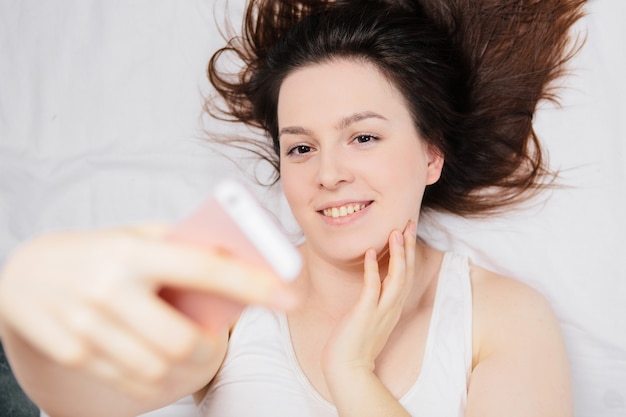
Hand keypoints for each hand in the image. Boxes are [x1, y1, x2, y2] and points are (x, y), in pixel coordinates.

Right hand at [0, 225, 296, 398]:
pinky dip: (156, 378)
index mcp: (133, 250)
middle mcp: (109, 287)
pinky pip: (132, 382)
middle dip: (208, 347)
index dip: (252, 283)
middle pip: (182, 339)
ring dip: (186, 367)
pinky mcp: (74, 352)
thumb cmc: (101, 251)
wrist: (26, 273)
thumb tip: (242, 259)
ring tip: (188, 349)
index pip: (205, 267)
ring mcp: (87, 325)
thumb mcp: (140, 236)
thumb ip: (186, 246)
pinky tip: (157, 359)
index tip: (289, 296)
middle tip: (213, 340)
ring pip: (159, 367)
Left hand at [321, 220, 416, 380]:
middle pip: (408, 272)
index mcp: (393, 307)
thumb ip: (374, 300)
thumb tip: (372, 281)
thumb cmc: (353, 342)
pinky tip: (371, 252)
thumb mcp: (369, 317)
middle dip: (409, 247)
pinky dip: (373, 270)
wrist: (347, 368)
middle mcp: (391, 308)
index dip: (409, 253)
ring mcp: (380, 311)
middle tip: (409, 223)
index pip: (407, 275)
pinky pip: (372, 288)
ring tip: (396, 232)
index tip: (408, 231)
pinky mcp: (365, 315)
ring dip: (398, 255)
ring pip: (397, 278)